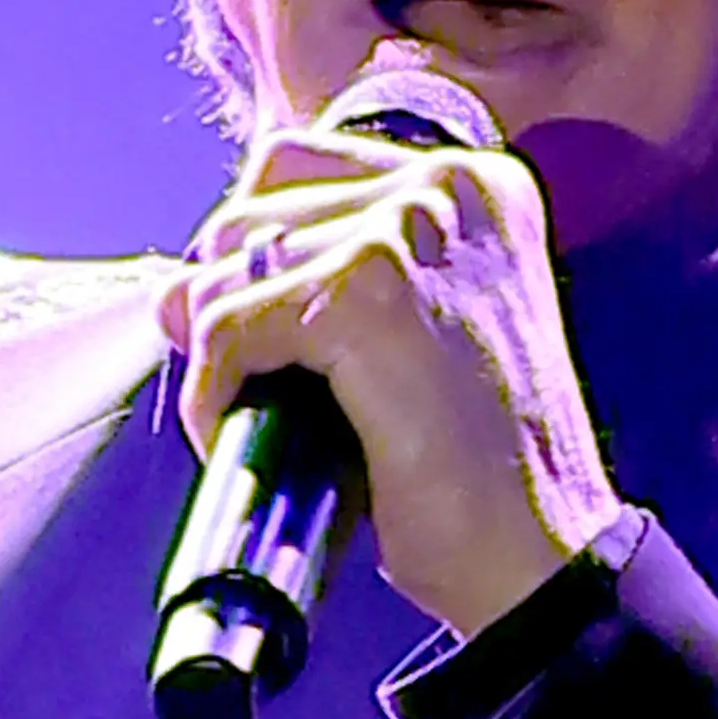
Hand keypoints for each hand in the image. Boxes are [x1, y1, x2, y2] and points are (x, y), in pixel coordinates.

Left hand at [159, 117, 622, 636]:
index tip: (272, 330)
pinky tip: (260, 440)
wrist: (540, 555)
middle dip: (229, 307)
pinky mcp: (364, 296)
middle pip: (247, 211)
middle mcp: (447, 186)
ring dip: (221, 362)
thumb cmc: (482, 464)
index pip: (291, 163)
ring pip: (224, 274)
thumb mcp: (422, 333)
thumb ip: (316, 279)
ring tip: (275, 422)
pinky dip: (214, 396)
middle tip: (268, 388)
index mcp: (476, 184)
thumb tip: (177, 289)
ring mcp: (406, 232)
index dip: (256, 253)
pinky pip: (223, 330)